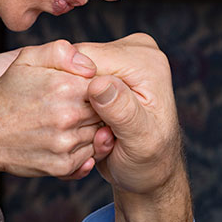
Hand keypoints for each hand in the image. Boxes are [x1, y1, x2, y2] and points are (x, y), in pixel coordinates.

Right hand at [0, 40, 113, 179]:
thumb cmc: (7, 94)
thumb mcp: (27, 59)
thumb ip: (62, 52)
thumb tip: (91, 67)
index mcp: (65, 87)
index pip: (105, 86)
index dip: (97, 89)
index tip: (86, 92)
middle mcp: (68, 116)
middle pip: (106, 112)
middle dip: (97, 110)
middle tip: (78, 109)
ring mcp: (66, 143)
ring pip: (99, 135)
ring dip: (91, 131)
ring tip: (70, 124)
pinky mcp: (63, 165)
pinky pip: (89, 157)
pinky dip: (83, 150)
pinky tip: (67, 140)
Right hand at [75, 34, 192, 221]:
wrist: (152, 170)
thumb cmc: (151, 160)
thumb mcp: (141, 141)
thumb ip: (122, 112)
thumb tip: (98, 85)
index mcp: (146, 61)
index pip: (86, 58)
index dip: (71, 88)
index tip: (79, 122)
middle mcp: (134, 52)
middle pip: (76, 63)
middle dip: (74, 98)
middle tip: (96, 132)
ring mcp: (120, 60)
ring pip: (70, 73)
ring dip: (72, 104)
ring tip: (96, 132)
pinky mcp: (107, 72)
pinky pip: (72, 82)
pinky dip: (74, 105)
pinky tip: (90, 126)